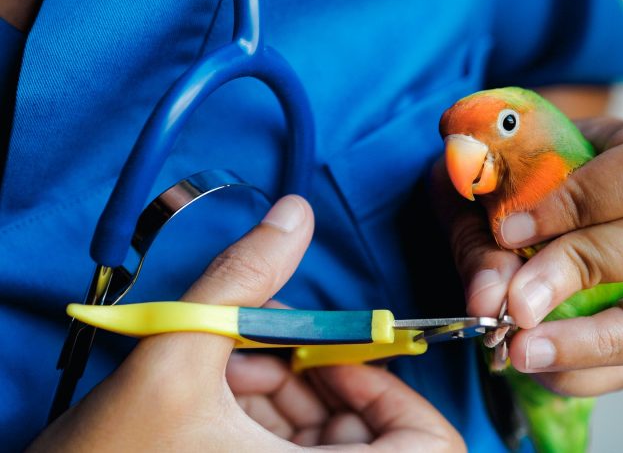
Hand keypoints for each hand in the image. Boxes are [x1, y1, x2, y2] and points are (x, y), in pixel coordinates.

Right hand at [30, 195, 463, 451]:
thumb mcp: (174, 354)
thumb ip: (240, 280)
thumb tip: (293, 215)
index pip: (427, 450)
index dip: (396, 396)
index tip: (339, 358)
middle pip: (369, 438)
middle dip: (321, 380)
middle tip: (268, 349)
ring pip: (323, 440)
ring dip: (286, 390)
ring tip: (230, 366)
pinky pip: (288, 449)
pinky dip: (266, 413)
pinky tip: (222, 388)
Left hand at [432, 117, 622, 394]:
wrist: (497, 206)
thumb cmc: (498, 183)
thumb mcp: (476, 190)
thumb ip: (480, 235)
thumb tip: (489, 299)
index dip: (583, 201)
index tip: (510, 230)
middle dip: (582, 272)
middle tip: (513, 301)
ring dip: (589, 342)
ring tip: (520, 350)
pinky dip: (580, 373)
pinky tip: (532, 363)